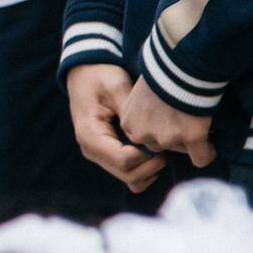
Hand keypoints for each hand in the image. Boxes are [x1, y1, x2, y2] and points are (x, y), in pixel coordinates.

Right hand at [65, 63, 165, 191]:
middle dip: (152, 164)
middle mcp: (91, 150)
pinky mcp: (107, 156)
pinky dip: (145, 169)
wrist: (86, 73)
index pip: (123, 160)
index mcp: (90, 135)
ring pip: (130, 180)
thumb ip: (132, 115)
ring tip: (159, 148)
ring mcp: (99, 155)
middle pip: (128, 174)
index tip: (160, 139)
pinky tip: (152, 150)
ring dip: (150, 169)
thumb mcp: (117, 88)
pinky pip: (129, 174)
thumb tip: (148, 140)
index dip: (147, 155)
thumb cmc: (101, 76)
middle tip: (166, 146)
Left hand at [119, 76, 215, 167]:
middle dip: (173, 136)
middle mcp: (143, 134)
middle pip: (161, 146)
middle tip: (183, 118)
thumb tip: (154, 118)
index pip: (144, 138)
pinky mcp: (191, 137)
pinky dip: (207, 152)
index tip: (168, 117)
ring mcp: (167, 137)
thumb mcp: (140, 92)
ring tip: (196, 120)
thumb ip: (142, 111)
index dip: (159, 128)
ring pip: (181, 150)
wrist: (182, 62)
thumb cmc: (162, 72)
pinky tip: (211, 144)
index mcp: (128, 122)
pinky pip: (202, 157)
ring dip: (189, 141)